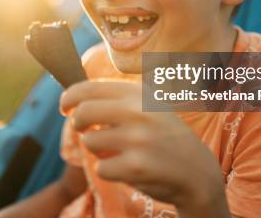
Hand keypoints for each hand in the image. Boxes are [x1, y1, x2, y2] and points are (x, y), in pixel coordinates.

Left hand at [60, 80, 229, 217]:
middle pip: (83, 112)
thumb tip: (75, 98)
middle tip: (83, 129)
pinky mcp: (135, 166)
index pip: (90, 88)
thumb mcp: (149, 107)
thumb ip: (117, 100)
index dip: (70, 97)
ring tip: (116, 151)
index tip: (64, 106)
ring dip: (97, 149)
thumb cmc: (165, 137)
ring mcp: (137, 139)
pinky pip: (101, 168)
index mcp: (139, 94)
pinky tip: (126, 168)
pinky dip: (108, 171)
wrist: (197, 171)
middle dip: (77, 122)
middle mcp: (138, 112)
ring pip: (90, 142)